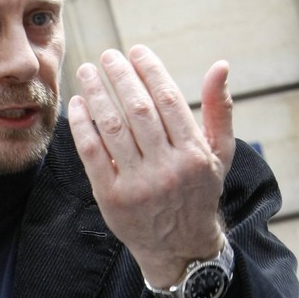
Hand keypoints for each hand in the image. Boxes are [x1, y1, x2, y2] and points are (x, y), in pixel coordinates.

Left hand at [67, 45, 234, 287]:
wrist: (179, 246)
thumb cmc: (198, 191)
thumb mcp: (219, 154)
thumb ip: (219, 109)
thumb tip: (220, 65)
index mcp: (195, 153)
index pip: (168, 100)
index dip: (150, 70)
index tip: (135, 51)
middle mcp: (167, 168)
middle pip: (138, 109)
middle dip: (120, 76)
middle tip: (107, 56)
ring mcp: (138, 184)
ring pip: (112, 127)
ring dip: (96, 93)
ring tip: (86, 72)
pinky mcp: (111, 197)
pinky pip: (91, 153)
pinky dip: (82, 125)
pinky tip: (78, 104)